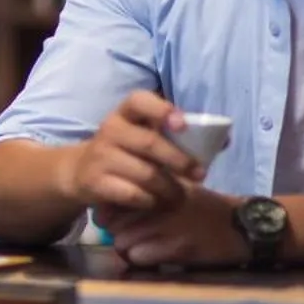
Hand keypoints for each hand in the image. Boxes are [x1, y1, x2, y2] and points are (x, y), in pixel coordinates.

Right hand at [60, 90, 204, 214]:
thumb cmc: (124, 151)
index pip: (138, 101)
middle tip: (200, 174)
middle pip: (149, 143)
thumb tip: (224, 140)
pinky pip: (133, 194)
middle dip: (179, 160)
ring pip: (146, 174)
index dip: (161, 110)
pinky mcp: (96, 182)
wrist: (79, 172)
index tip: (182, 124)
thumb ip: (175, 136)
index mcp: (125, 113)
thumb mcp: (142, 136)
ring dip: (170, 188)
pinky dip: (151, 201)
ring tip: (180, 196)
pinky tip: (157, 202)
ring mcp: (101, 156)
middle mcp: (110, 130)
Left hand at [101, 188, 246, 268]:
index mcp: (156, 184)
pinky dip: (144, 259)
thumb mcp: (174, 190)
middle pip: (113, 223)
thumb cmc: (204, 208)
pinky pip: (141, 256)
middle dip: (117, 234)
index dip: (109, 214)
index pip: (114, 198)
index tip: (113, 222)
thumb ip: (144, 194)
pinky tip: (158, 256)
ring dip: (129, 250)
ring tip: (144, 249)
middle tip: (130, 239)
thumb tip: (105, 212)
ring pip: (122, 242)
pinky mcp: (178, 245)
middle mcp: (158, 200)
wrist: (240, 225)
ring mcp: (168, 223)